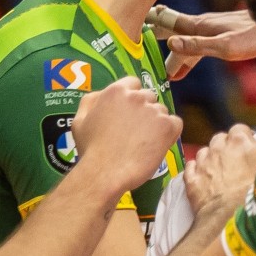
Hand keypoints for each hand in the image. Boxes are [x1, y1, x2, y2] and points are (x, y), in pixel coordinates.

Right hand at [70, 78, 182, 199]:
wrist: (106, 172)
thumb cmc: (90, 149)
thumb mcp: (80, 119)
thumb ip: (92, 101)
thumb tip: (103, 94)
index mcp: (115, 91)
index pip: (132, 83)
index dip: (132, 98)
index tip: (129, 113)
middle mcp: (137, 96)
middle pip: (148, 97)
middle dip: (144, 111)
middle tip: (136, 131)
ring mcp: (154, 110)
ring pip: (161, 111)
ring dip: (156, 123)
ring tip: (144, 142)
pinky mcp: (168, 126)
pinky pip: (175, 123)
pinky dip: (170, 132)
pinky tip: (158, 144)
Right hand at [148, 6, 255, 80]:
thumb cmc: (253, 37)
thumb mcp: (225, 46)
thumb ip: (198, 45)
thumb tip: (172, 43)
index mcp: (199, 25)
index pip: (167, 23)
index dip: (150, 27)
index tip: (132, 31)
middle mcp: (203, 24)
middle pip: (174, 35)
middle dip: (161, 47)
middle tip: (148, 63)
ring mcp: (213, 28)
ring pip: (187, 41)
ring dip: (177, 56)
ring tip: (171, 74)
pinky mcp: (223, 34)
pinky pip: (199, 44)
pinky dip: (190, 55)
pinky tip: (190, 65)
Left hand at [184, 124, 255, 215]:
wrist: (233, 216)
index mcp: (239, 140)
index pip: (240, 129)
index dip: (246, 138)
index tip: (250, 148)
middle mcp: (218, 146)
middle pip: (220, 139)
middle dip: (227, 146)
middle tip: (236, 161)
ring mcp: (202, 162)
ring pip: (205, 152)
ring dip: (212, 158)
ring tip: (221, 171)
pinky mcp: (192, 179)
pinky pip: (191, 168)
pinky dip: (197, 170)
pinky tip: (205, 178)